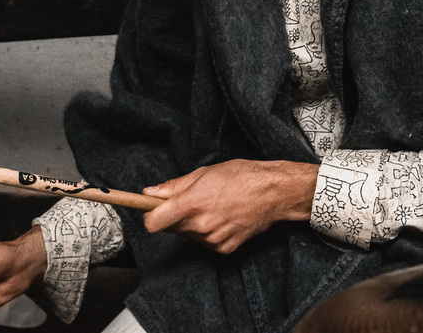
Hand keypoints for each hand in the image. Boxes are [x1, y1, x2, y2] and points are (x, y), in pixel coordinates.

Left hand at [142, 159, 317, 253]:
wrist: (273, 192)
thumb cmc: (240, 176)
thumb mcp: (203, 173)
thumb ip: (174, 186)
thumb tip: (150, 192)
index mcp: (191, 204)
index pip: (153, 222)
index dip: (149, 215)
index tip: (150, 209)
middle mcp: (200, 226)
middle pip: (170, 228)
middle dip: (173, 216)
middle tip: (190, 200)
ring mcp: (212, 240)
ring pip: (188, 235)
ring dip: (192, 223)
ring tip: (212, 206)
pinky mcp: (224, 249)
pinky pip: (205, 242)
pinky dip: (208, 231)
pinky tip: (222, 217)